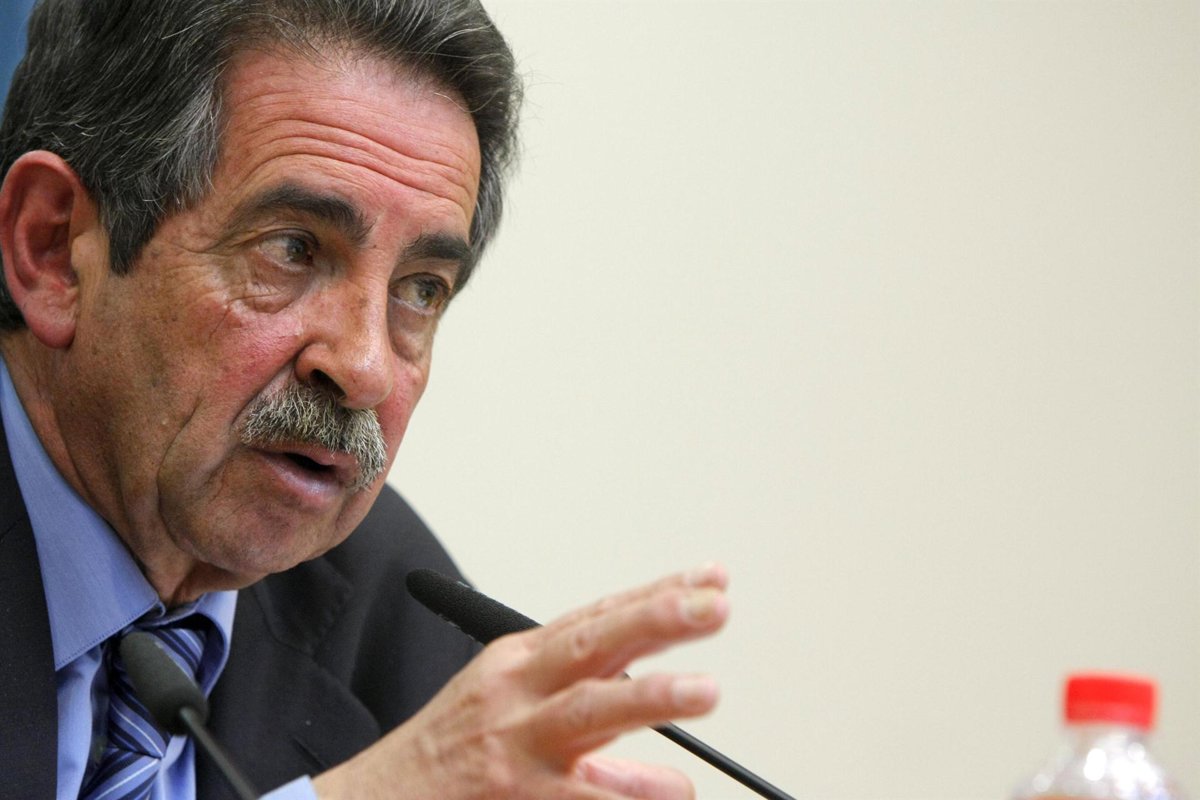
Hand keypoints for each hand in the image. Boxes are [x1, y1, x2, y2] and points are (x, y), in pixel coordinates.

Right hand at [312, 563, 729, 798]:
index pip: (599, 616)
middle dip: (656, 619)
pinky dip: (630, 796)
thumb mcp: (513, 714)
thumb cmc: (450, 753)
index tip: (711, 581)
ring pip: (589, 710)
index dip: (657, 595)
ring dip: (650, 697)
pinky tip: (673, 791)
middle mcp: (519, 693)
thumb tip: (667, 753)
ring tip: (705, 690)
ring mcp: (517, 745)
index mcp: (520, 661)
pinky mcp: (516, 797)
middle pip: (594, 643)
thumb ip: (593, 724)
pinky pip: (583, 798)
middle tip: (714, 606)